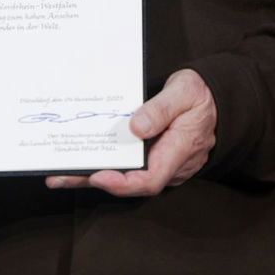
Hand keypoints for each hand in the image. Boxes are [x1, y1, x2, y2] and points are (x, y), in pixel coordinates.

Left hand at [45, 68, 216, 196]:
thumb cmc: (199, 93)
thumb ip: (162, 109)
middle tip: (61, 177)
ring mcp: (162, 163)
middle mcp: (170, 164)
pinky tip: (81, 160)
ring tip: (60, 174)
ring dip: (94, 174)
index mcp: (180, 150)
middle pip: (131, 182)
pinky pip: (129, 166)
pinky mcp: (154, 157)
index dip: (122, 183)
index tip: (98, 176)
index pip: (151, 179)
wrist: (214, 96)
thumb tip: (137, 128)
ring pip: (127, 176)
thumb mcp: (184, 92)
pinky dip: (105, 164)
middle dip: (95, 180)